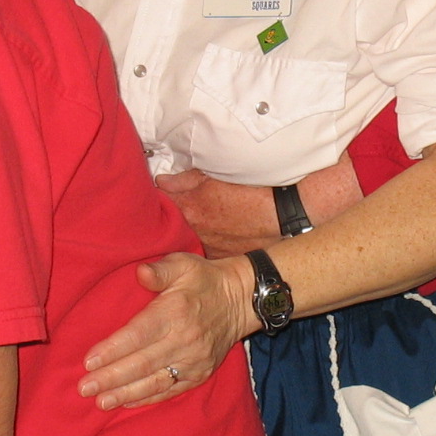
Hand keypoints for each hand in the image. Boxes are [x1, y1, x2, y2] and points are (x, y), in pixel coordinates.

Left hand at [79, 253, 257, 408]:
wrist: (241, 301)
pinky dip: (148, 399)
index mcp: (175, 312)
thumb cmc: (203, 280)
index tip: (89, 361)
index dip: (113, 350)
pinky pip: (170, 390)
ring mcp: (193, 361)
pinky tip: (127, 403)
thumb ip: (160, 270)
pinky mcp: (200, 374)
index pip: (138, 335)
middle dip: (110, 377)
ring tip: (100, 401)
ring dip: (125, 393)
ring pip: (154, 382)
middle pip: (141, 363)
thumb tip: (141, 273)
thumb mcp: (183, 264)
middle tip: (84, 388)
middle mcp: (184, 340)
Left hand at [154, 171, 279, 256]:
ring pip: (187, 239)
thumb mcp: (215, 178)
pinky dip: (204, 243)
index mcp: (188, 208)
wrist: (278, 214)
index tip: (156, 197)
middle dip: (170, 218)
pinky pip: (203, 250)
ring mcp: (206, 247)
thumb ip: (184, 180)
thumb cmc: (249, 192)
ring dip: (188, 232)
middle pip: (171, 225)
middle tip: (177, 210)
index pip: (159, 202)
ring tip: (200, 223)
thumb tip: (161, 182)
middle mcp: (193, 231)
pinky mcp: (219, 258)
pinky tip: (213, 236)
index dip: (157, 198)